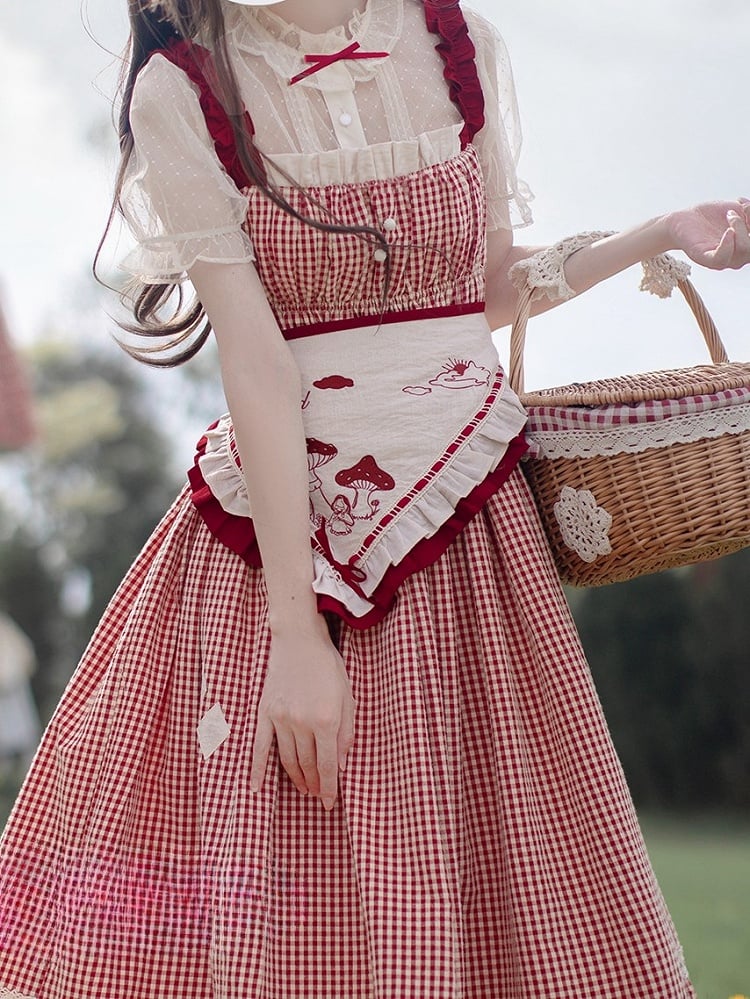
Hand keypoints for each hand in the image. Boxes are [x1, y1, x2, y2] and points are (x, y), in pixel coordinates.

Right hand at [250, 616, 355, 809]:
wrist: (299, 640)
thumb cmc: (328, 666)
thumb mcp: (347, 697)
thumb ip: (346, 733)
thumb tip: (340, 765)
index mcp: (326, 720)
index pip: (327, 765)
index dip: (328, 787)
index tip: (329, 802)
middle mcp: (302, 723)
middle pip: (307, 765)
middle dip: (313, 784)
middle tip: (317, 794)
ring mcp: (281, 718)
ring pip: (288, 759)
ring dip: (296, 777)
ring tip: (303, 788)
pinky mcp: (265, 712)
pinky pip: (260, 746)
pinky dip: (258, 768)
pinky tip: (256, 787)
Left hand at [666, 199, 749, 269]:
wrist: (686, 218)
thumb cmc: (712, 215)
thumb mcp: (738, 208)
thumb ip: (749, 212)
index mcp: (746, 245)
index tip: (744, 206)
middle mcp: (737, 256)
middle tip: (735, 213)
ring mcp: (722, 258)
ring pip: (743, 251)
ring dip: (740, 228)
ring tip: (729, 216)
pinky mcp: (705, 258)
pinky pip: (721, 258)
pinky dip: (728, 244)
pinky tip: (728, 232)